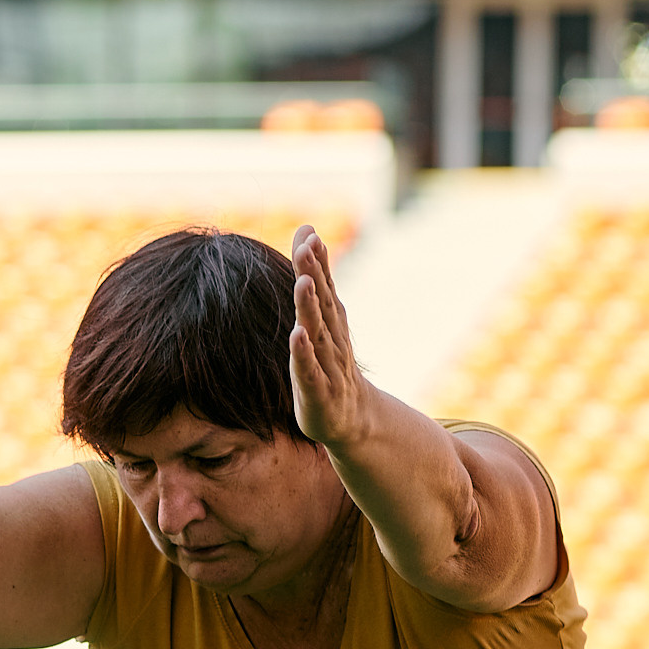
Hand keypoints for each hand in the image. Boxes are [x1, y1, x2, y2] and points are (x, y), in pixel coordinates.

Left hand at [287, 225, 373, 448]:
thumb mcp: (321, 318)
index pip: (325, 288)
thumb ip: (316, 276)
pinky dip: (304, 353)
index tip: (311, 235)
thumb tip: (309, 230)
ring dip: (310, 308)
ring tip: (303, 283)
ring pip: (317, 333)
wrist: (351, 418)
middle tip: (308, 248)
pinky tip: (297, 336)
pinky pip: (310, 370)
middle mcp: (332, 339)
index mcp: (331, 323)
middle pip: (322, 304)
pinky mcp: (318, 391)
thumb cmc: (330, 363)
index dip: (318, 263)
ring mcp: (327, 366)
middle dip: (315, 275)